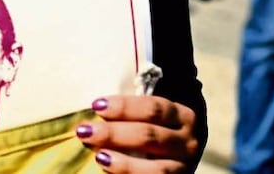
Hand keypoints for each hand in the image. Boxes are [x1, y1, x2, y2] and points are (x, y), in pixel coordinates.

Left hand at [75, 96, 199, 172]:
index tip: (96, 105)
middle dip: (113, 133)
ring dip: (124, 163)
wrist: (176, 158)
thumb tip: (98, 106)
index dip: (124, 107)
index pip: (154, 108)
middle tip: (85, 131)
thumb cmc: (158, 129)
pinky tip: (109, 170)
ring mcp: (184, 167)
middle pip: (149, 135)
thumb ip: (136, 111)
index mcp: (183, 115)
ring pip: (156, 169)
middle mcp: (188, 141)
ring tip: (99, 156)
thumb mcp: (156, 116)